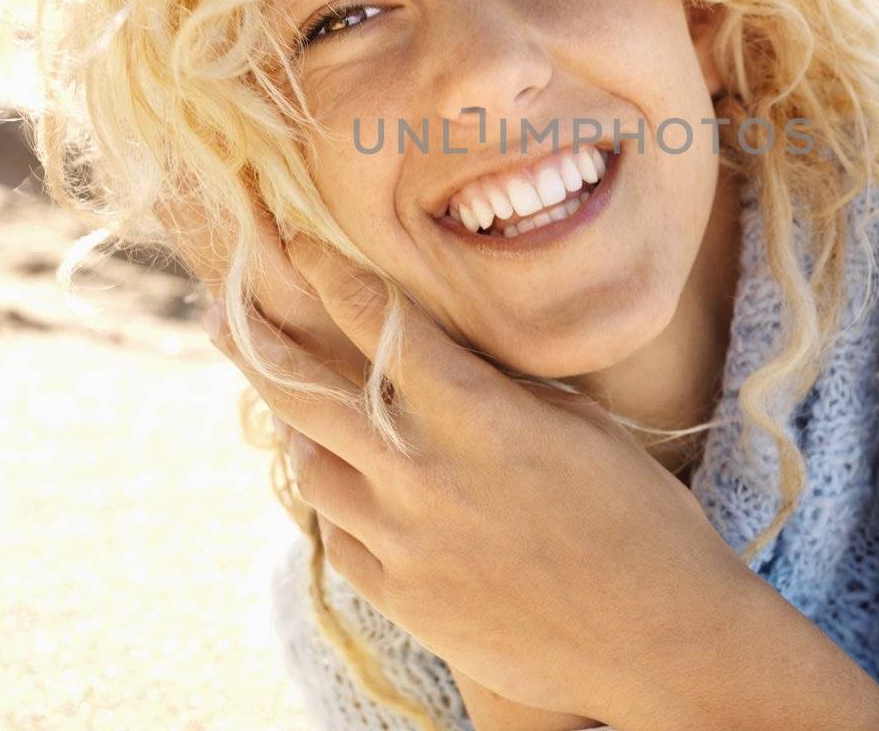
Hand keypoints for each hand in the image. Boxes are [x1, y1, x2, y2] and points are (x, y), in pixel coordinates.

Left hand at [203, 234, 755, 724]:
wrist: (654, 636)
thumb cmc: (636, 514)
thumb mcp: (575, 423)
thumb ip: (495, 385)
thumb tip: (438, 353)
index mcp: (479, 414)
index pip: (378, 325)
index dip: (327, 274)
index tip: (293, 242)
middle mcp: (425, 473)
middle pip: (307, 394)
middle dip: (259, 343)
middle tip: (224, 316)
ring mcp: (405, 541)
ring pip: (310, 468)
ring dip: (298, 430)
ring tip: (292, 408)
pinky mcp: (401, 597)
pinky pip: (338, 534)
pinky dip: (337, 501)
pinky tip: (348, 488)